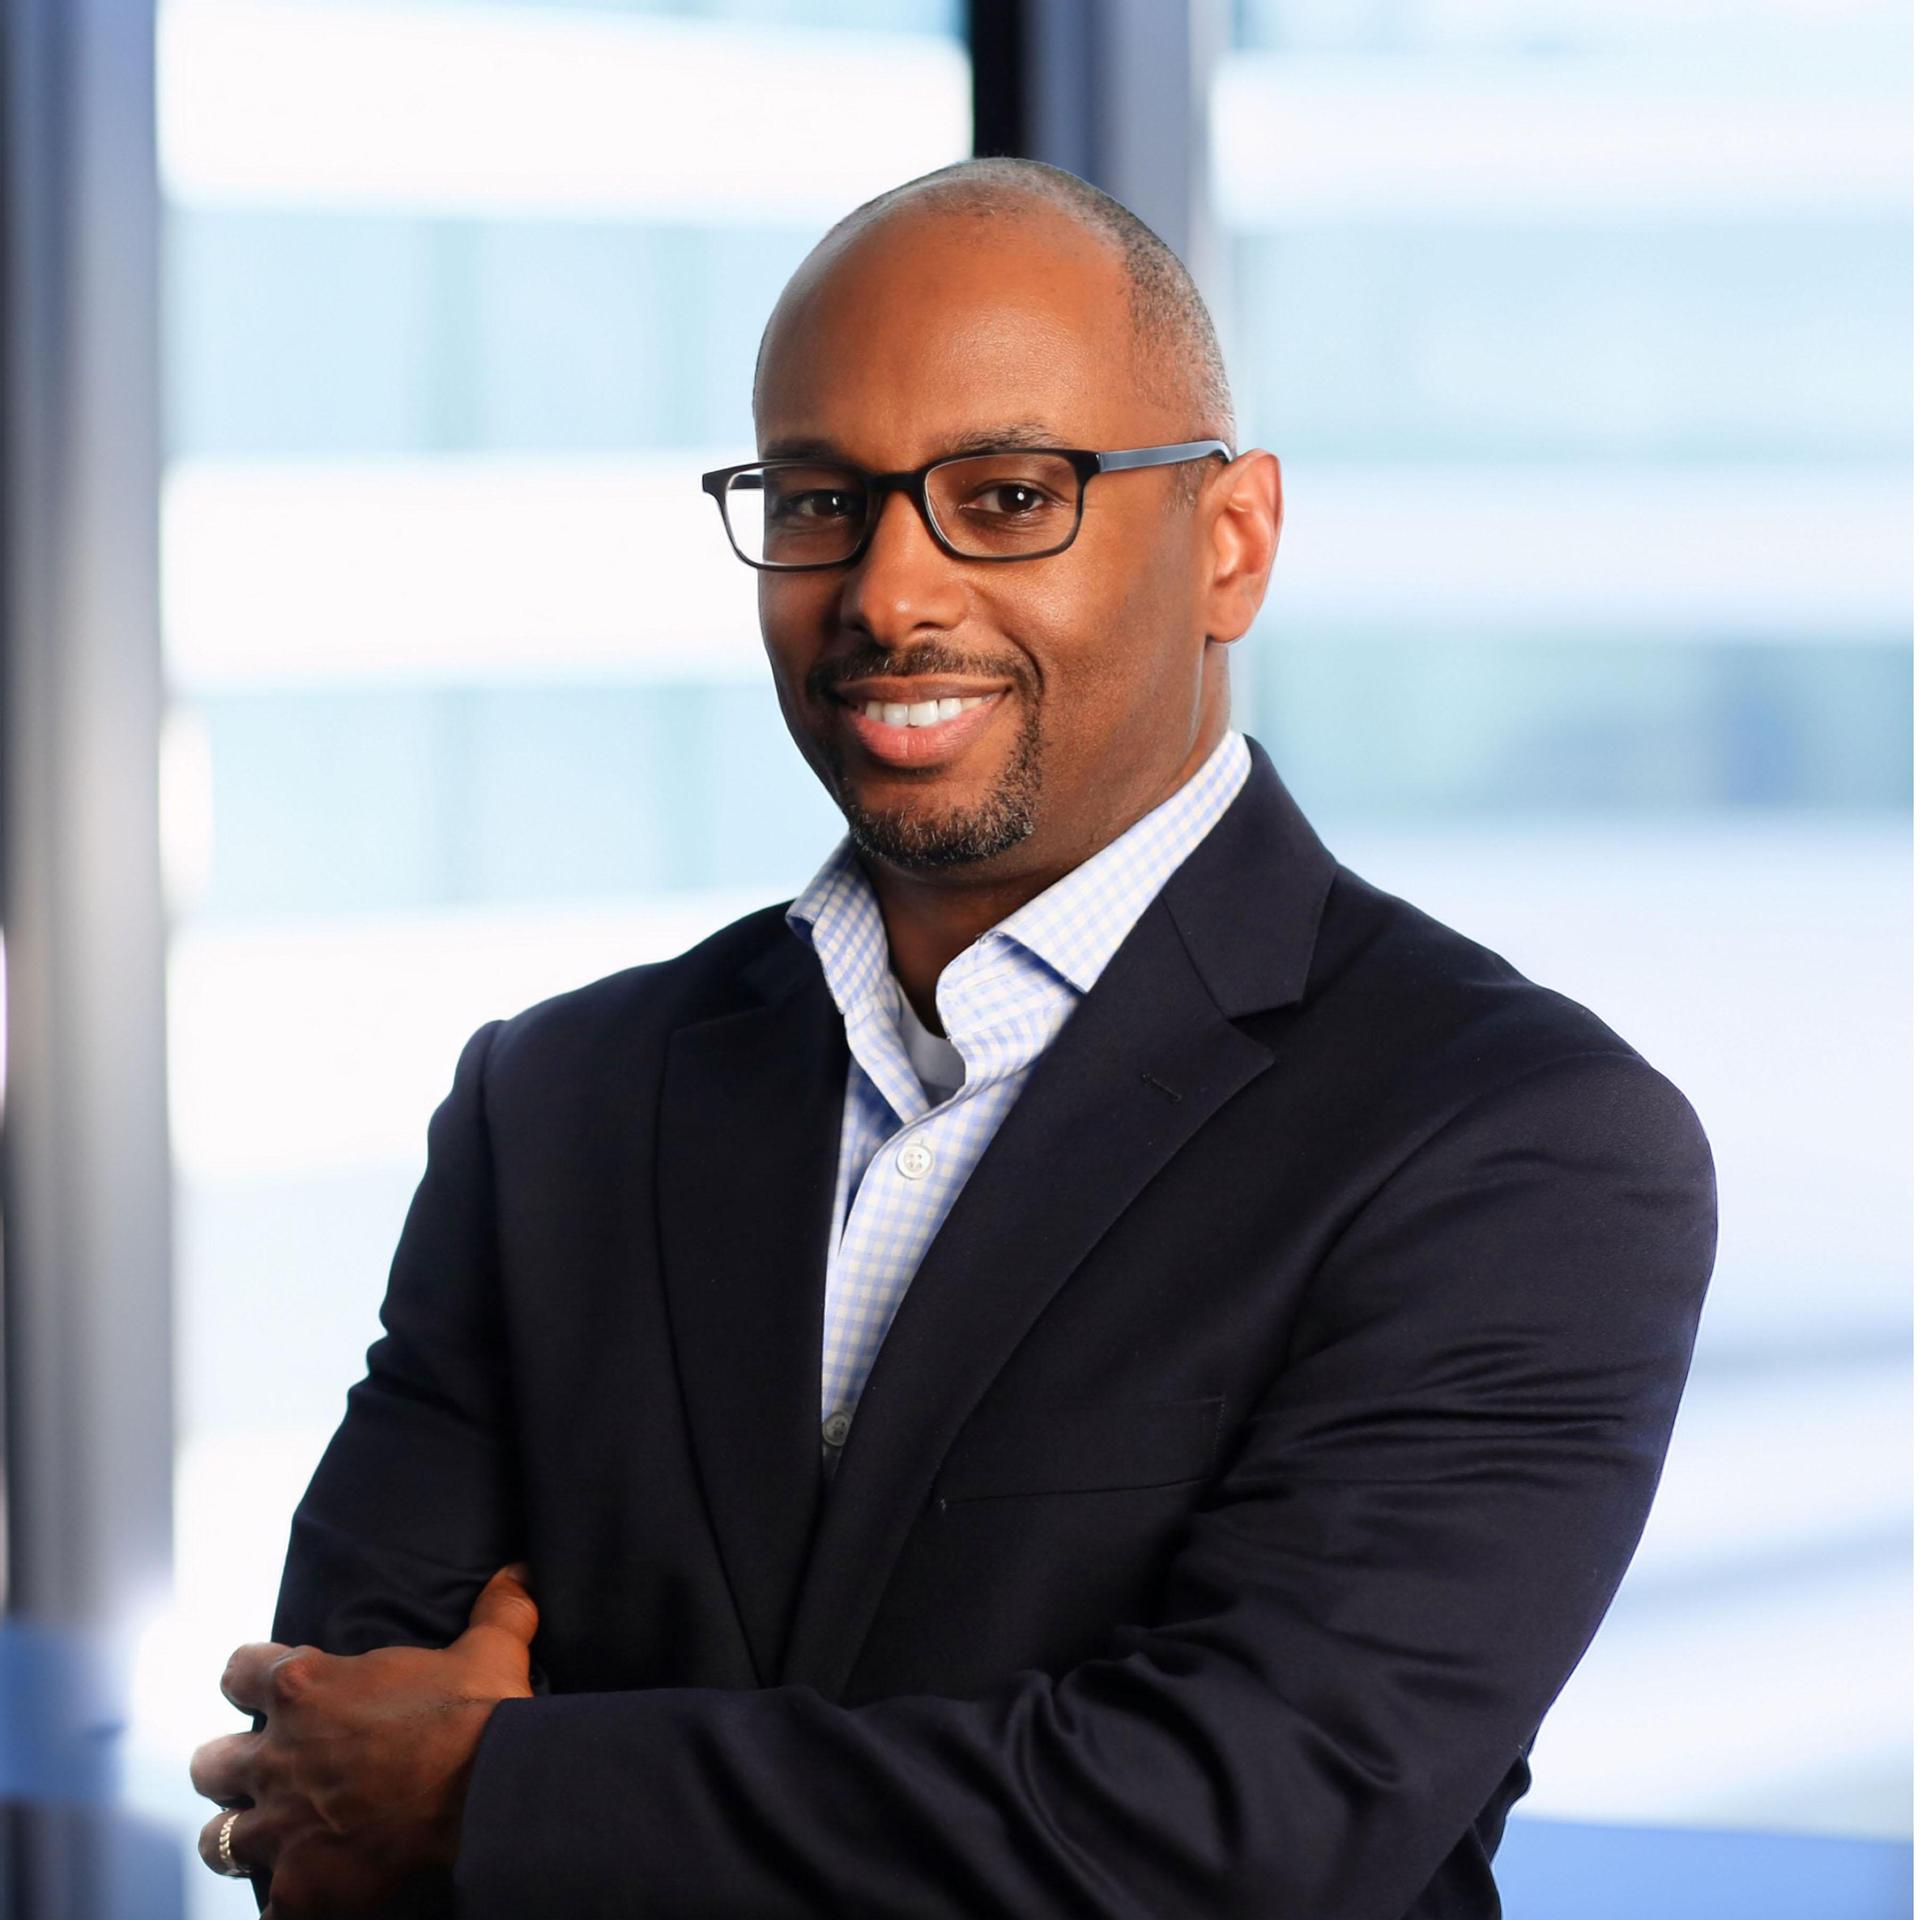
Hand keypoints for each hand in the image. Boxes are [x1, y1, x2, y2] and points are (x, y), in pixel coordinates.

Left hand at [189, 1562, 538, 1916]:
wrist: (489, 1793)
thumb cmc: (479, 1714)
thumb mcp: (492, 1647)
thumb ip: (496, 1608)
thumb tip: (518, 1570)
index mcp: (307, 1689)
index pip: (239, 1672)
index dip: (250, 1676)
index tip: (265, 1682)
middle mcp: (278, 1757)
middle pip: (210, 1763)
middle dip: (227, 1767)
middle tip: (260, 1771)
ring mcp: (282, 1829)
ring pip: (218, 1840)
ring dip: (239, 1837)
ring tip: (265, 1840)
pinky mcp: (300, 1888)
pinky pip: (266, 1910)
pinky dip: (285, 1903)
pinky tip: (304, 1898)